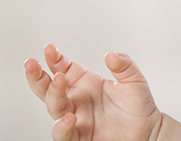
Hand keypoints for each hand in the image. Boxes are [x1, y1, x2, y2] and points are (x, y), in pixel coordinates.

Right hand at [25, 44, 162, 140]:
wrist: (148, 131)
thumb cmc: (138, 106)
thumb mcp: (134, 80)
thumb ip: (124, 66)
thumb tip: (110, 55)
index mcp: (85, 84)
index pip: (64, 68)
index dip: (54, 59)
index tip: (49, 49)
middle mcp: (76, 101)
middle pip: (49, 88)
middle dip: (37, 76)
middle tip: (32, 64)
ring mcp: (76, 119)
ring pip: (54, 108)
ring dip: (52, 95)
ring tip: (59, 82)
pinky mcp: (80, 138)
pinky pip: (63, 134)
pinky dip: (62, 127)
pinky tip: (68, 117)